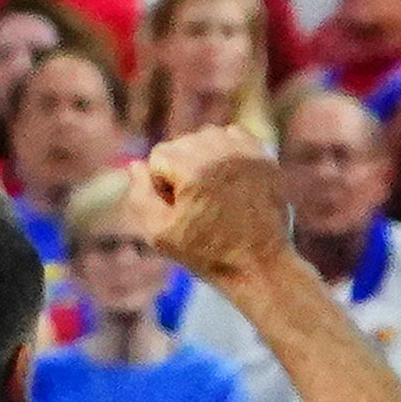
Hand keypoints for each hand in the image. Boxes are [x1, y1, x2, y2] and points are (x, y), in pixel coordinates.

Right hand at [123, 127, 291, 281]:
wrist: (261, 265)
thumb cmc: (207, 253)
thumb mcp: (160, 234)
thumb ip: (140, 196)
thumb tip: (136, 165)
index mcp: (193, 170)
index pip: (158, 156)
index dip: (163, 186)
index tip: (180, 210)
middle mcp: (220, 152)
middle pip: (182, 143)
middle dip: (182, 170)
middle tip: (198, 204)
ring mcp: (245, 152)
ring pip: (206, 137)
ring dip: (203, 158)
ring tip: (213, 191)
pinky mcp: (264, 155)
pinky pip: (232, 136)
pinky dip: (226, 152)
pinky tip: (230, 179)